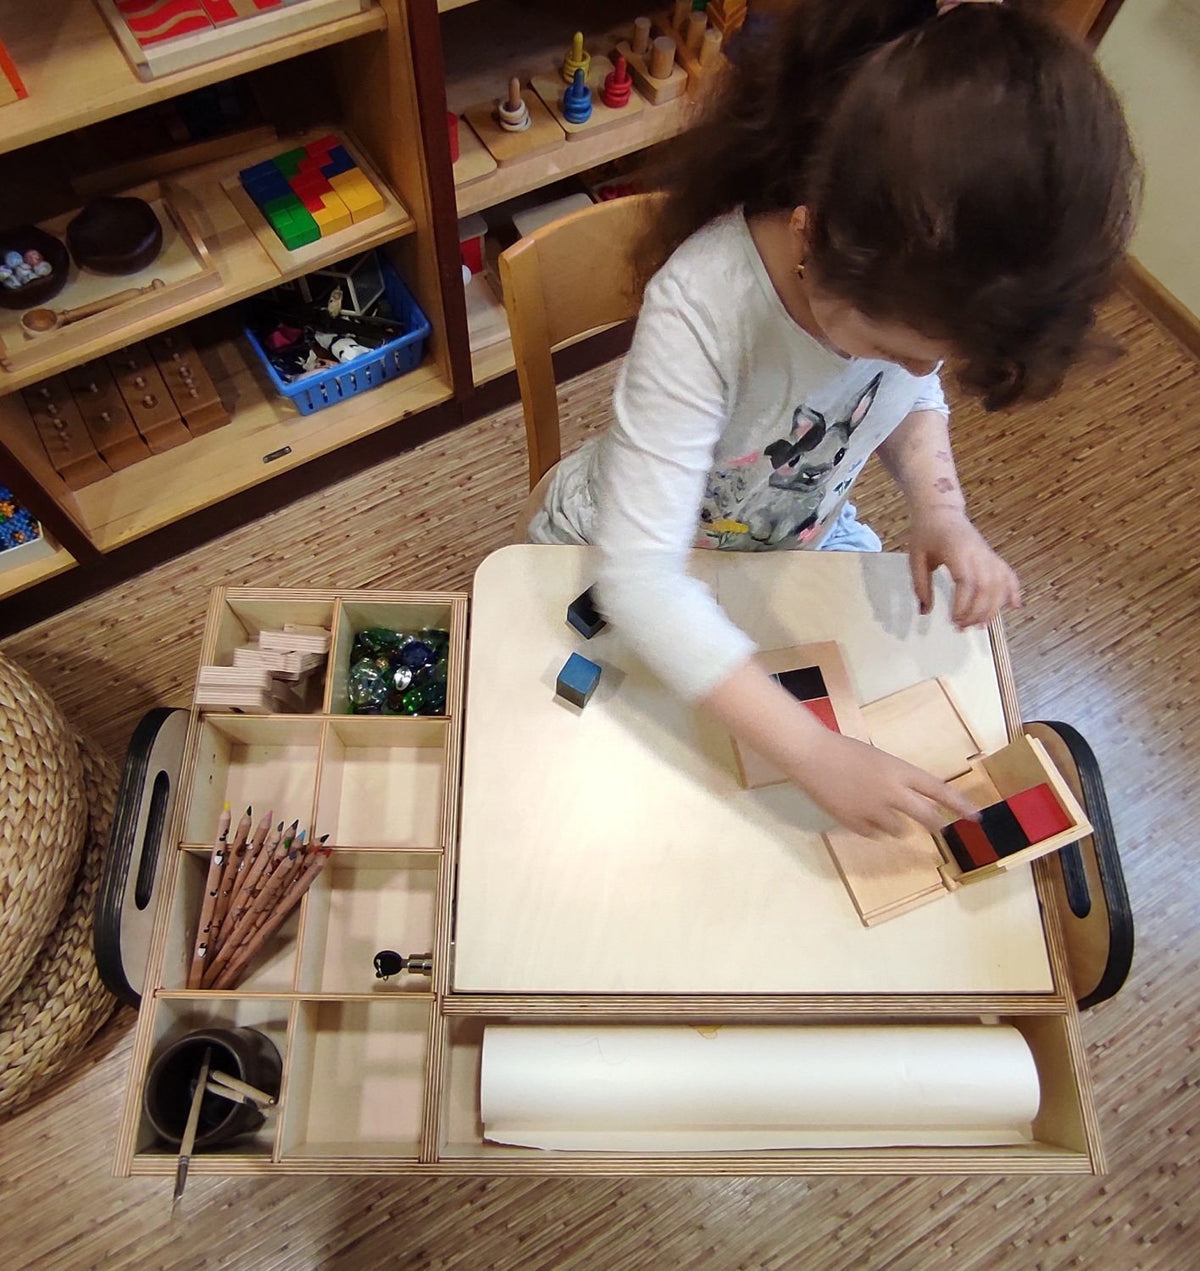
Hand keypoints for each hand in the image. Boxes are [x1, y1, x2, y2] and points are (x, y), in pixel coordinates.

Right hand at [787, 730, 978, 838]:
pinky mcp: (855, 823)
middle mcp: (892, 793)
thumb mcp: (881, 761)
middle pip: (927, 817)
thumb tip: (917, 805)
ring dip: (896, 824)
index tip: (977, 817)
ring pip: (900, 830)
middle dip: (936, 824)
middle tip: (939, 828)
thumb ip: (900, 782)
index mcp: (900, 771)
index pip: (939, 791)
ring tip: (878, 808)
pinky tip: (858, 810)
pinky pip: (874, 834)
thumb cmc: (846, 751)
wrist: (811, 755)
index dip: (960, 805)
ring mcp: (873, 810)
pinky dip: (871, 826)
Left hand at [909, 506, 1021, 629]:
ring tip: (979, 625)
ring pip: (1000, 584)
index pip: (967, 582)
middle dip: (977, 612)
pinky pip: (1008, 574)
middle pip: (987, 587)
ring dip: (992, 609)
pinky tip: (1015, 606)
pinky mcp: (992, 556)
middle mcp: (977, 552)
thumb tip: (924, 611)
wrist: (940, 511)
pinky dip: (1014, 590)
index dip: (963, 604)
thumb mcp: (915, 558)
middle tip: (962, 627)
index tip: (953, 619)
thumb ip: (920, 585)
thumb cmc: (926, 533)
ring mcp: (988, 554)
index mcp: (957, 551)